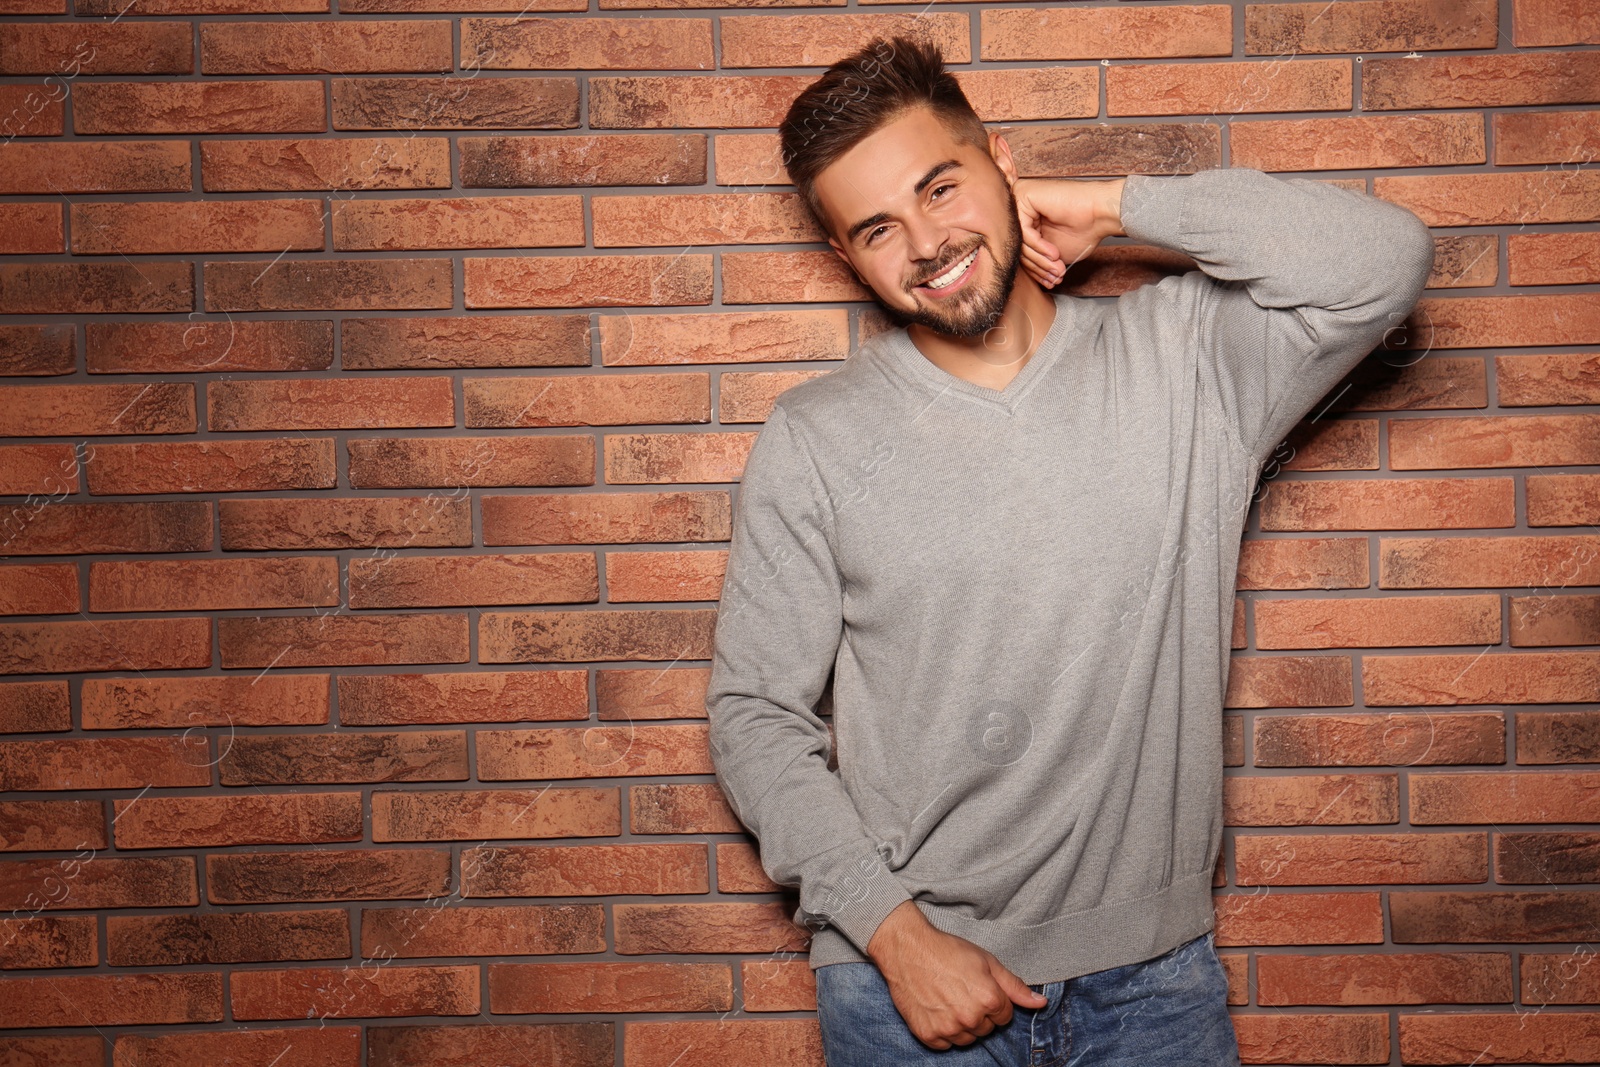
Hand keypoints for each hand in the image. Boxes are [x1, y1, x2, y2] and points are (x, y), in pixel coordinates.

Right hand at [866, 900, 1047, 1049]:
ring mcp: (947, 1028)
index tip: (978, 987)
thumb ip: (1014, 986)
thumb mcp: (986, 961)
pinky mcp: (928, 1034)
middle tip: (961, 990)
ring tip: (948, 999)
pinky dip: (943, 1031)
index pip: (1005, 1016)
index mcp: (989, 999)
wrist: (907, 949)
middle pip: (986, 1029)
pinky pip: (945, 1044)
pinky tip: (937, 1009)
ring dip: (962, 1025)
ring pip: (967, 1039)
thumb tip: (1040, 1003)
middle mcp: (970, 1018)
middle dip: (979, 1013)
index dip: (993, 1001)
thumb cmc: (947, 951)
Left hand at [1012, 177, 1126, 289]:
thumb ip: (1034, 258)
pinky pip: (1024, 230)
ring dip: (1040, 260)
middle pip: (1018, 246)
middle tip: (1055, 278)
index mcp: (1026, 219)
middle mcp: (1020, 207)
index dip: (1035, 269)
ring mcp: (1019, 198)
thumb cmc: (1083, 230)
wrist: (1102, 213)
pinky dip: (1039, 246)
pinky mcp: (1023, 193)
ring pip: (1020, 240)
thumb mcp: (1052, 253)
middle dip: (1038, 267)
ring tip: (1057, 268)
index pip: (1021, 249)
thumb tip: (1016, 273)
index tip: (1050, 282)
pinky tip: (1054, 253)